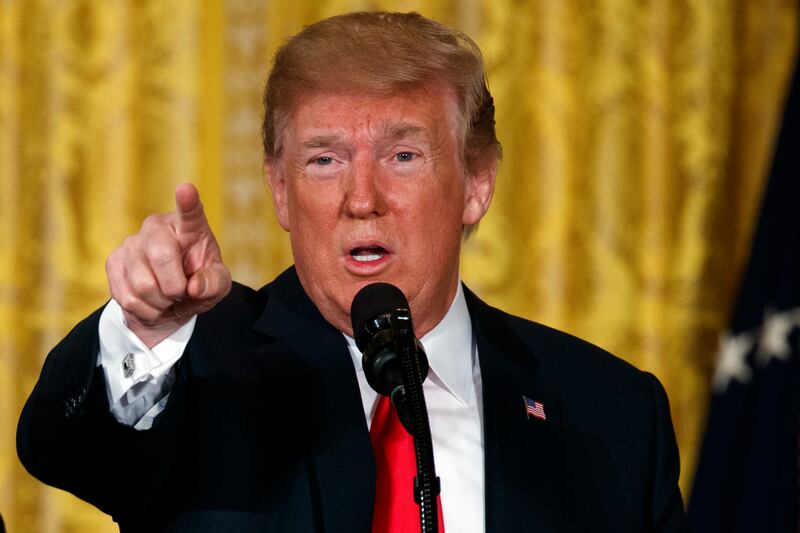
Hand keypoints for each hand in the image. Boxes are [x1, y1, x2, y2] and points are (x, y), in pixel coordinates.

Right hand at [106, 183, 231, 347]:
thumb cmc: (198, 285)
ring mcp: (131, 243)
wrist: (169, 303)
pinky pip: (128, 297)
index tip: (186, 189)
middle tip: (181, 292)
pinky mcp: (113, 262)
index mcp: (189, 227)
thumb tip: (195, 286)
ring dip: (160, 302)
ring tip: (166, 296)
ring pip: (144, 285)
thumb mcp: (217, 286)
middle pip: (161, 255)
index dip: (187, 202)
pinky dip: (146, 310)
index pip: (190, 212)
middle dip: (175, 286)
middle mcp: (157, 227)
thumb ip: (213, 283)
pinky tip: (151, 302)